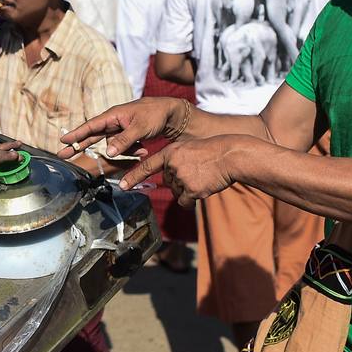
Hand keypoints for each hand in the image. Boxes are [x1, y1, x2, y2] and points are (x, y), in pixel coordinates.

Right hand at [58, 98, 191, 159]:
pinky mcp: (126, 135)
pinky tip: (144, 149)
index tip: (62, 141)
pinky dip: (132, 150)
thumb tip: (108, 153)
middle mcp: (113, 122)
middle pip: (92, 136)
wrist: (171, 114)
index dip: (76, 134)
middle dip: (79, 146)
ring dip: (125, 151)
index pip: (90, 126)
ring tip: (142, 149)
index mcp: (113, 115)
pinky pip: (123, 147)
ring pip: (112, 146)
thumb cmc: (155, 115)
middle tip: (63, 156)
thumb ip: (124, 140)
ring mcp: (119, 129)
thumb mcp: (140, 127)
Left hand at [118, 135, 246, 205]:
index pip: (147, 166)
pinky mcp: (191, 189)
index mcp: (170, 152)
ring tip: (202, 178)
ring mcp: (181, 177)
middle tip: (196, 173)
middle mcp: (172, 165)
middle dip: (180, 182)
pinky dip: (192, 200)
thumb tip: (167, 178)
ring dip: (188, 190)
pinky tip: (203, 188)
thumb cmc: (211, 154)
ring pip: (177, 193)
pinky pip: (185, 202)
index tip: (122, 185)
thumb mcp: (188, 150)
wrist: (229, 156)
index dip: (134, 177)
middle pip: (168, 183)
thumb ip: (174, 161)